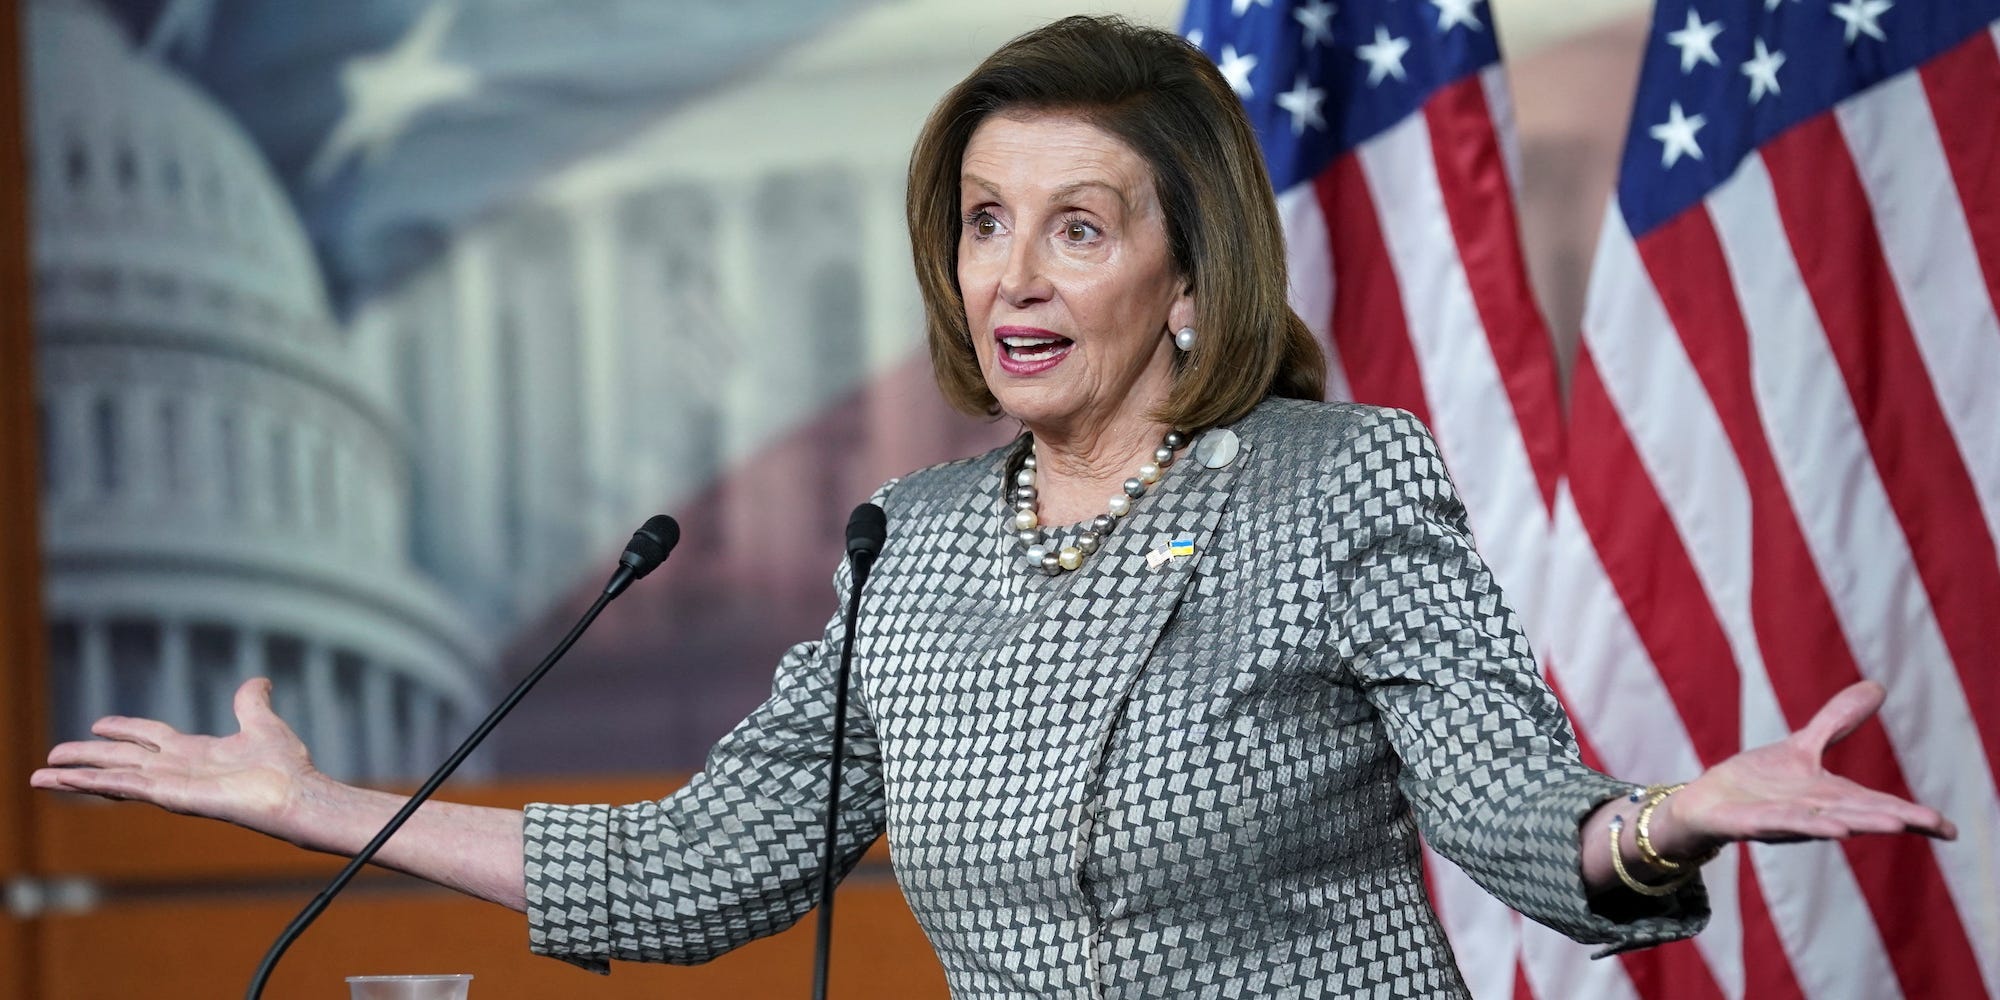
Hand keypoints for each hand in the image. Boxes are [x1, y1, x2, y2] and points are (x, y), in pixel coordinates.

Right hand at [29, 678, 322, 840]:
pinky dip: (98, 784)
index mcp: (194, 752)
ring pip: (114, 777)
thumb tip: (259, 680)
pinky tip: (73, 781)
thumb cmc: (285, 768)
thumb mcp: (262, 723)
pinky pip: (129, 787)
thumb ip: (252, 703)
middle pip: (121, 760)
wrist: (296, 794)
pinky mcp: (173, 797)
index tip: (98, 724)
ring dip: (77, 778)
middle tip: (50, 760)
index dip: (124, 730)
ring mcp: (172, 785)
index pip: (148, 738)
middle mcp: (178, 769)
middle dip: (85, 759)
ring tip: (40, 778)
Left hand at [1656, 681, 1955, 857]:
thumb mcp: (1802, 746)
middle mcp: (1812, 813)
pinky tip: (1832, 829)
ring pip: (1826, 823)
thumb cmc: (1757, 783)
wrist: (1704, 803)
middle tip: (1937, 825)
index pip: (1878, 806)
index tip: (1950, 827)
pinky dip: (1804, 825)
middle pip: (1861, 816)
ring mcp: (1781, 821)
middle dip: (1898, 819)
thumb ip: (1838, 722)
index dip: (1914, 816)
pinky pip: (1778, 824)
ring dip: (1859, 824)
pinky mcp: (1748, 823)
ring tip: (1894, 824)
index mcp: (1829, 798)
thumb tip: (1878, 687)